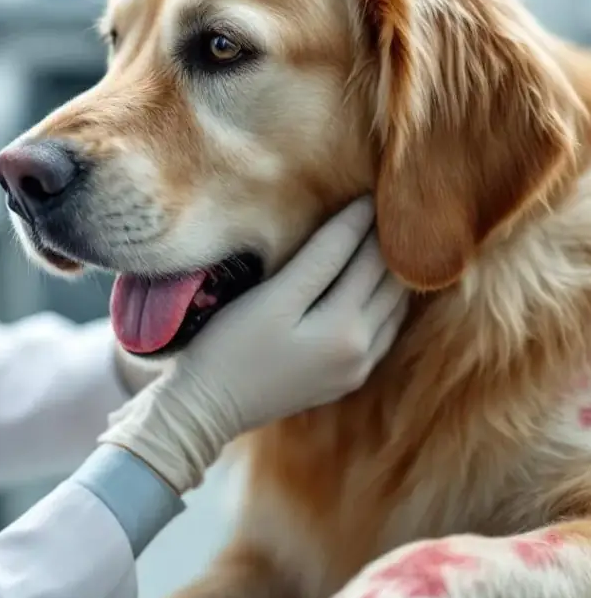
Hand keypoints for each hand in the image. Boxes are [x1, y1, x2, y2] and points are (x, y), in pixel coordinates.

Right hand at [99, 197, 409, 494]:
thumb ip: (321, 258)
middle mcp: (362, 350)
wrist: (206, 409)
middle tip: (389, 208)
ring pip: (392, 309)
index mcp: (346, 328)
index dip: (367, 220)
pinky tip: (376, 284)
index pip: (366, 258)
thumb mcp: (274, 298)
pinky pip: (382, 332)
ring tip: (386, 238)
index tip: (373, 188)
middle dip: (389, 245)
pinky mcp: (344, 379)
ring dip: (392, 273)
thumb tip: (361, 217)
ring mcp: (356, 369)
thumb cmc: (228, 347)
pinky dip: (384, 302)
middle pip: (388, 284)